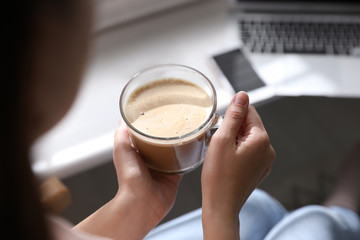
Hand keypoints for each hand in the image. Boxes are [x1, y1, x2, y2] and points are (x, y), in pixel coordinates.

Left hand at [74, 123, 181, 238]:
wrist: (141, 202)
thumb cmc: (129, 179)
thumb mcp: (121, 149)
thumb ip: (122, 134)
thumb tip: (123, 119)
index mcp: (136, 153)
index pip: (144, 134)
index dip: (151, 124)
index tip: (159, 112)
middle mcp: (150, 160)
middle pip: (161, 141)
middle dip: (168, 131)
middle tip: (176, 118)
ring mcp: (162, 168)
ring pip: (174, 150)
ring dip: (179, 142)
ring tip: (187, 128)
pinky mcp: (174, 176)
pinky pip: (183, 163)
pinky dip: (188, 156)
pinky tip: (193, 146)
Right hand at [201, 91, 274, 238]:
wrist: (221, 206)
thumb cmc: (218, 176)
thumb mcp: (222, 140)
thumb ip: (234, 115)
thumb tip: (243, 95)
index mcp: (261, 139)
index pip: (249, 111)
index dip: (232, 116)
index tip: (220, 127)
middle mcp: (268, 149)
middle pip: (250, 124)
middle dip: (233, 128)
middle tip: (218, 144)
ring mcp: (265, 161)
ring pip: (248, 138)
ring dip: (234, 140)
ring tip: (222, 154)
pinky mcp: (260, 169)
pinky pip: (249, 151)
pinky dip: (238, 151)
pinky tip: (227, 162)